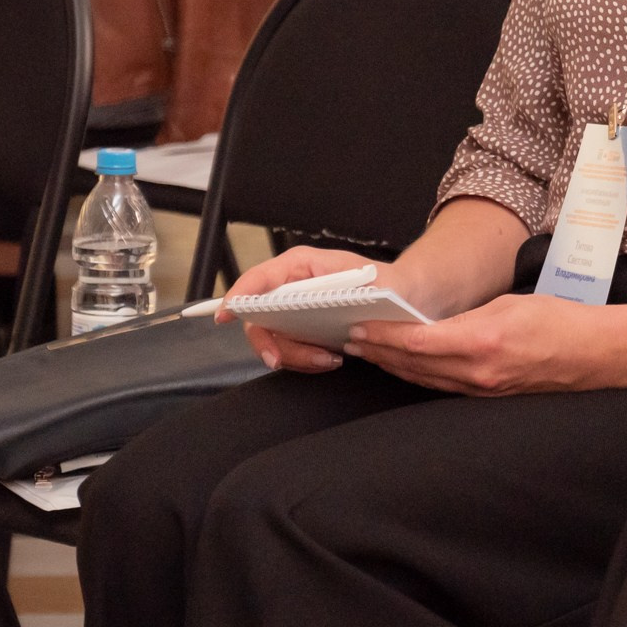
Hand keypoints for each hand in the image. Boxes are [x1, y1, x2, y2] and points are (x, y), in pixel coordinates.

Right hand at [217, 244, 383, 373]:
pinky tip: (330, 359)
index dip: (238, 295)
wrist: (401, 298)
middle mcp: (290, 287)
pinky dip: (305, 361)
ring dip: (295, 356)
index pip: (260, 277)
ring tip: (328, 360)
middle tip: (284, 359)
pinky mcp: (301, 330)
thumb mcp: (371, 280)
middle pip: (258, 317)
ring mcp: (292, 311)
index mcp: (301, 266)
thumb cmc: (384, 282)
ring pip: (272, 340)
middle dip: (268, 343)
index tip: (224, 315)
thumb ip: (344, 290)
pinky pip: (289, 351)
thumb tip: (317, 303)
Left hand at [345, 293, 626, 394]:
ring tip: (368, 352)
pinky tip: (406, 366)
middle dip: (378, 352)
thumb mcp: (510, 304)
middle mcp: (478, 372)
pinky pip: (443, 386)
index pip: (416, 342)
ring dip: (393, 367)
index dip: (382, 336)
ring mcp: (482, 389)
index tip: (359, 325)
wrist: (595, 354)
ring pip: (424, 379)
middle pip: (413, 365)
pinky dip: (419, 375)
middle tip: (350, 338)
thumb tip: (432, 324)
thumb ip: (467, 318)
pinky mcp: (489, 397)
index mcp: (482, 341)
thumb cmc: (559, 322)